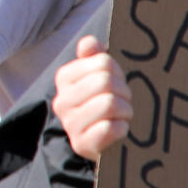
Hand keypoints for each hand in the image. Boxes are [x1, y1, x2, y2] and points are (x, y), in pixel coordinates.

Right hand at [52, 36, 129, 162]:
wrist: (103, 143)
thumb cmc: (104, 103)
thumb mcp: (100, 77)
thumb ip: (93, 57)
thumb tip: (89, 42)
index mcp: (64, 78)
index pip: (103, 62)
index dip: (118, 72)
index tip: (117, 82)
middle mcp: (62, 100)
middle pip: (105, 82)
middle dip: (123, 91)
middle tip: (123, 101)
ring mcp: (70, 124)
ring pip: (109, 104)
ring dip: (125, 110)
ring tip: (122, 115)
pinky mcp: (82, 144)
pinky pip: (109, 128)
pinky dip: (122, 128)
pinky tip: (120, 130)